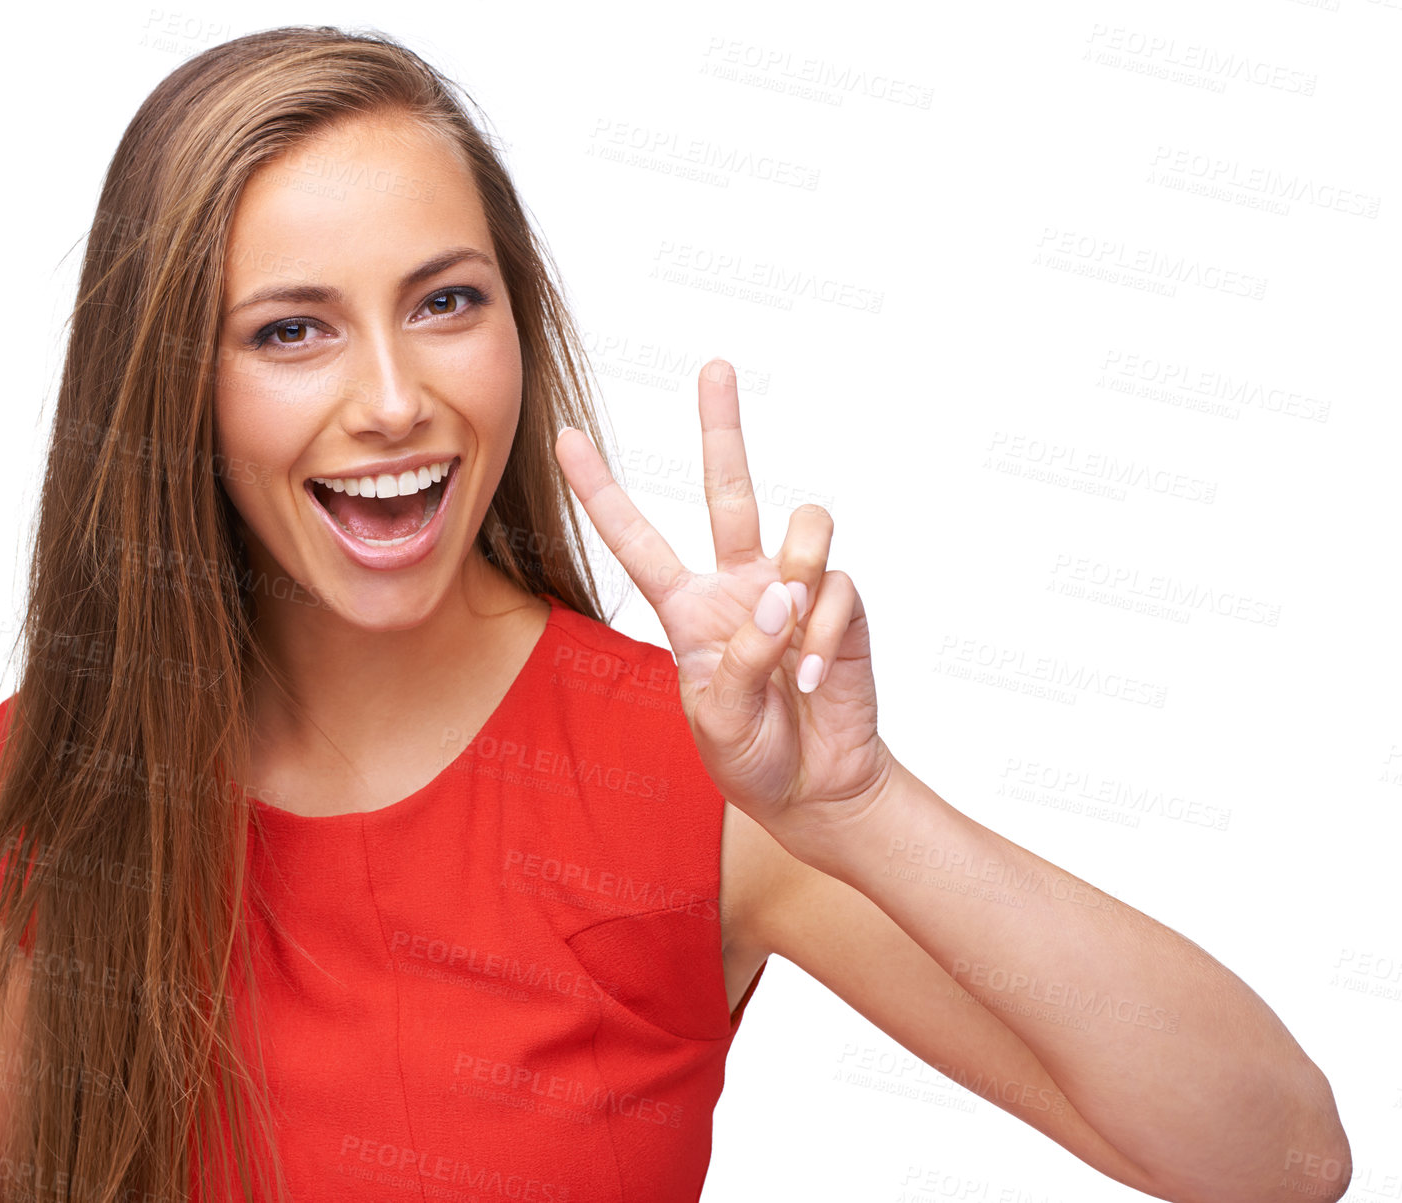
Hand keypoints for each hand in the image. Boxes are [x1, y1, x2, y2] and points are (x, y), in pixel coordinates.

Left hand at [553, 358, 894, 837]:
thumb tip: (781, 596)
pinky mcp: (842, 605)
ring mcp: (794, 588)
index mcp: (687, 607)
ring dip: (799, 570)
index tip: (564, 438)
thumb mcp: (714, 721)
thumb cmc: (750, 756)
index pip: (636, 540)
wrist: (816, 789)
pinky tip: (811, 679)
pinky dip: (824, 635)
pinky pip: (838, 588)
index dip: (601, 491)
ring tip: (790, 633)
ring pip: (804, 524)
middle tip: (713, 367)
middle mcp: (740, 583)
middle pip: (729, 488)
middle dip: (721, 426)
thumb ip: (735, 661)